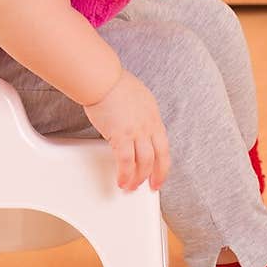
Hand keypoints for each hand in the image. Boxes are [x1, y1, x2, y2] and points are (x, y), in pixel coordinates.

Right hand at [83, 68, 170, 191]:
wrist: (103, 79)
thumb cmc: (113, 83)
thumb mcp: (136, 97)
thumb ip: (138, 113)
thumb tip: (132, 123)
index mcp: (153, 115)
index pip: (163, 144)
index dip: (163, 161)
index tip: (160, 171)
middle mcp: (149, 125)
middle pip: (159, 156)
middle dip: (157, 175)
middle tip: (152, 186)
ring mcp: (137, 131)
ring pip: (145, 163)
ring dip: (138, 178)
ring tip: (131, 186)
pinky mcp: (121, 136)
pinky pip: (126, 162)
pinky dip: (125, 174)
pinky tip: (121, 180)